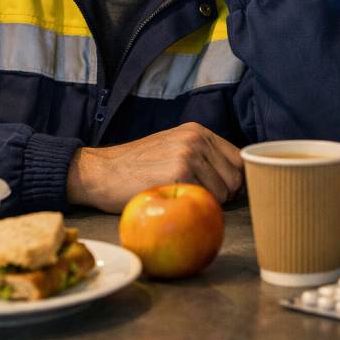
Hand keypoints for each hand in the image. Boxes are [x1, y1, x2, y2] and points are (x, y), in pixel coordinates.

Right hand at [66, 122, 243, 213]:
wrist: (101, 172)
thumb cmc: (136, 167)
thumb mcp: (171, 148)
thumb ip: (201, 156)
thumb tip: (235, 180)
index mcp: (198, 131)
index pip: (238, 159)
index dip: (232, 181)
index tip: (217, 191)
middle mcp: (196, 139)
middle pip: (235, 178)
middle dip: (221, 194)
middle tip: (193, 198)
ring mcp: (189, 154)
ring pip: (223, 193)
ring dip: (205, 203)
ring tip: (178, 198)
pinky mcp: (179, 173)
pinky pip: (204, 200)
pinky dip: (191, 208)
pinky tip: (170, 202)